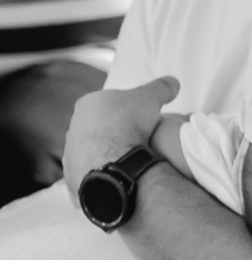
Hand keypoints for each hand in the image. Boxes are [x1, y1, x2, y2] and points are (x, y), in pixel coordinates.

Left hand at [61, 75, 180, 201]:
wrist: (113, 162)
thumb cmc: (128, 124)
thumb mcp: (151, 99)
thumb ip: (161, 88)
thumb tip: (173, 82)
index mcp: (87, 105)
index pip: (107, 105)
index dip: (126, 111)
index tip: (140, 120)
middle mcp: (73, 128)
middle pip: (98, 129)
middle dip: (115, 134)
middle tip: (137, 142)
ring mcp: (71, 155)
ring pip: (92, 153)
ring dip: (107, 156)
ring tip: (129, 163)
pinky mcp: (73, 177)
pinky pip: (90, 175)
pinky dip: (103, 175)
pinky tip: (119, 177)